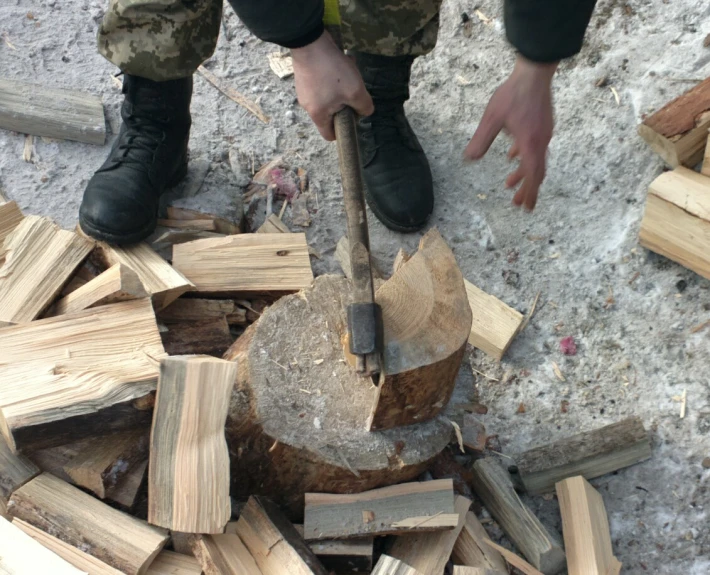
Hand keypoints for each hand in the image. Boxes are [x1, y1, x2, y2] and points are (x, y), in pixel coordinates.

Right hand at [291, 31, 373, 140]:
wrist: (310, 42)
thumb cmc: (332, 71)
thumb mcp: (355, 91)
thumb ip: (364, 107)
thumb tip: (364, 112)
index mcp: (318, 115)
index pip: (329, 135)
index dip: (342, 132)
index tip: (352, 117)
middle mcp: (308, 106)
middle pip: (330, 114)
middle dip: (344, 104)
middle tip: (352, 90)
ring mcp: (304, 91)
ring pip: (328, 97)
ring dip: (341, 87)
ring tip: (346, 73)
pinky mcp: (304, 77)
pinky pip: (323, 84)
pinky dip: (333, 77)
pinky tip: (338, 64)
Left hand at [465, 55, 557, 210]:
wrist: (534, 71)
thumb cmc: (513, 94)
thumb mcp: (492, 119)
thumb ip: (481, 140)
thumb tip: (469, 159)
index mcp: (530, 143)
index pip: (532, 175)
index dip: (529, 193)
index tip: (525, 207)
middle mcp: (541, 141)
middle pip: (536, 172)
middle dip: (527, 189)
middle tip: (518, 204)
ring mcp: (544, 132)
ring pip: (535, 160)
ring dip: (524, 174)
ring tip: (510, 183)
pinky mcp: (542, 124)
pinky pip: (535, 147)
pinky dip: (525, 157)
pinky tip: (513, 155)